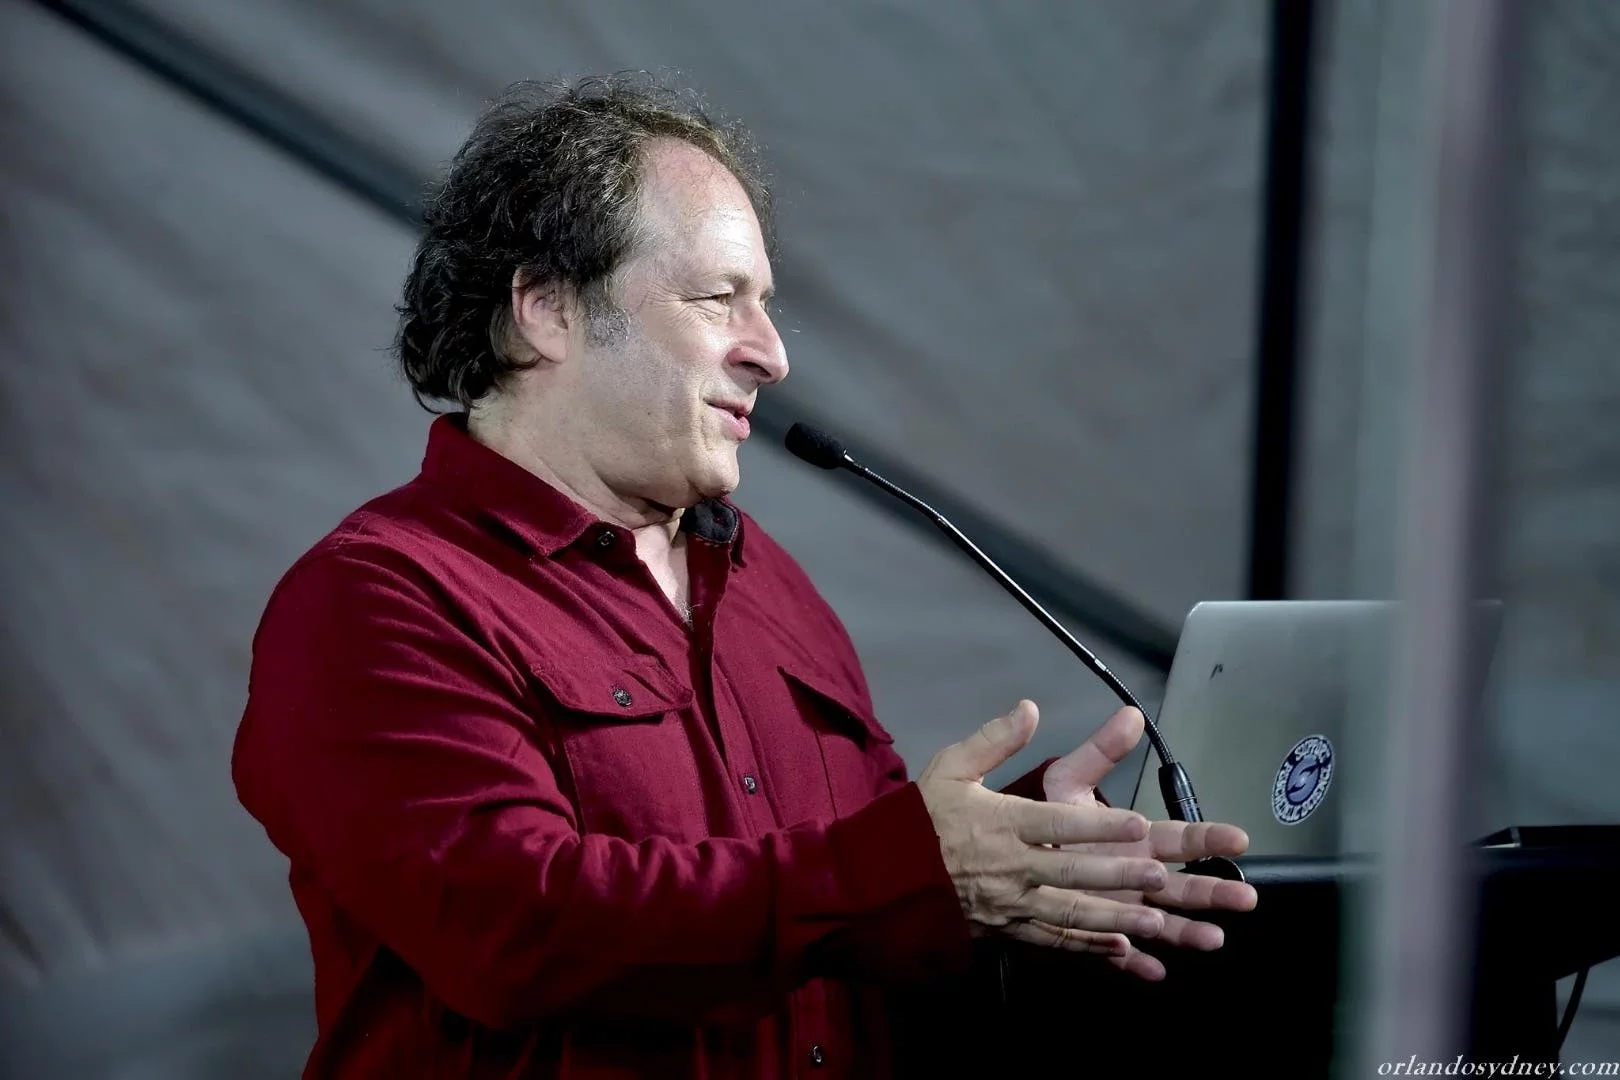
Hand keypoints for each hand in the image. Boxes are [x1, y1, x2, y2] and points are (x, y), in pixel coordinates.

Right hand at [916, 700, 1171, 954]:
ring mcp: (1010, 904)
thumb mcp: (950, 768)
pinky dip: (1087, 946)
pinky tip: (1121, 949)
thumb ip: (993, 740)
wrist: (881, 880)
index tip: (1138, 824)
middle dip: (1118, 876)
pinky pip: (1052, 941)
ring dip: (1114, 918)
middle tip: (1162, 878)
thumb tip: (1030, 708)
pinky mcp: (1006, 930)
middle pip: (1071, 871)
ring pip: (1069, 913)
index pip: (1057, 822)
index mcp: (1000, 823)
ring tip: (1156, 922)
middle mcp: (1010, 866)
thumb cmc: (920, 821)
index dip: (1099, 825)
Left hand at [1042, 706, 1258, 980]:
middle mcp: (1136, 877)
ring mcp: (1121, 909)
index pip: (1181, 839)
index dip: (1209, 837)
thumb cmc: (1045, 818)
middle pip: (1182, 884)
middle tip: (1245, 898)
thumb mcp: (1070, 781)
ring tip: (1213, 938)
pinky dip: (1137, 963)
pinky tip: (1156, 971)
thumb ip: (1100, 751)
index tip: (1239, 839)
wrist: (1005, 856)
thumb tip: (1131, 714)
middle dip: (1214, 891)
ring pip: (1162, 923)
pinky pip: (1119, 955)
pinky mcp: (1097, 936)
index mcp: (1136, 840)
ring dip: (1187, 930)